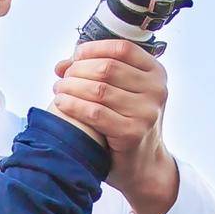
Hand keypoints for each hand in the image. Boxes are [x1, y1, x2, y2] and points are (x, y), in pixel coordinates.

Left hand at [50, 40, 178, 213]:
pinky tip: (61, 104)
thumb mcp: (122, 93)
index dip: (93, 49)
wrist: (142, 164)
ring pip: (98, 89)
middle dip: (78, 71)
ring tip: (58, 90)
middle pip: (107, 68)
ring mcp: (146, 112)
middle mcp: (156, 90)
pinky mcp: (132, 132)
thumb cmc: (127, 124)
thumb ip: (97, 73)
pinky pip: (94, 112)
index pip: (121, 49)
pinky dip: (73, 105)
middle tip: (62, 79)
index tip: (75, 57)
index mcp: (156, 73)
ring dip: (71, 87)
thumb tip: (62, 64)